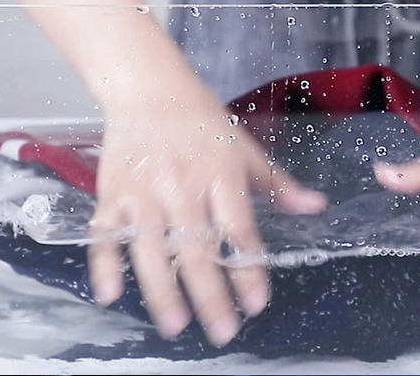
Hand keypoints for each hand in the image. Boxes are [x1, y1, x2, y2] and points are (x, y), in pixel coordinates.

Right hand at [88, 76, 326, 345]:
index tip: (257, 303)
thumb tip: (315, 206)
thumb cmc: (201, 119)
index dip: (249, 268)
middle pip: (197, 248)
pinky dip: (104, 263)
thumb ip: (277, 183)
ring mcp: (144, 193)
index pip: (238, 230)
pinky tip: (110, 294)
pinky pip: (106, 234)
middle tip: (223, 330)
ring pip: (152, 248)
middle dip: (211, 293)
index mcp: (220, 175)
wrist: (149, 89)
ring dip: (162, 289)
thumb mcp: (245, 147)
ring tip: (175, 324)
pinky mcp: (113, 194)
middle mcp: (182, 187)